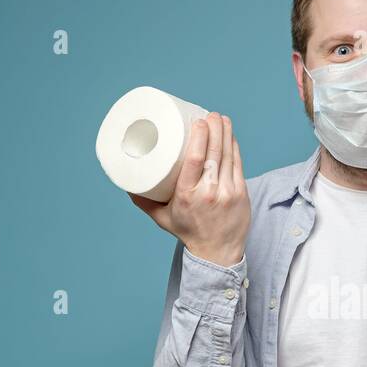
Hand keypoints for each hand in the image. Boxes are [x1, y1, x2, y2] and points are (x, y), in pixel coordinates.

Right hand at [128, 112, 249, 266]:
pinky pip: (238, 163)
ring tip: (221, 118)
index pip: (194, 159)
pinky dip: (234, 147)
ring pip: (228, 155)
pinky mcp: (241, 193)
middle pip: (213, 152)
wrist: (217, 253)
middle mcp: (208, 192)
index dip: (199, 136)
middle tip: (210, 114)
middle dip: (214, 128)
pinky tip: (230, 135)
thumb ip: (144, 200)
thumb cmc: (188, 232)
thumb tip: (125, 182)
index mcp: (186, 195)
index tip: (198, 121)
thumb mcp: (162, 218)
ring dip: (226, 133)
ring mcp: (227, 192)